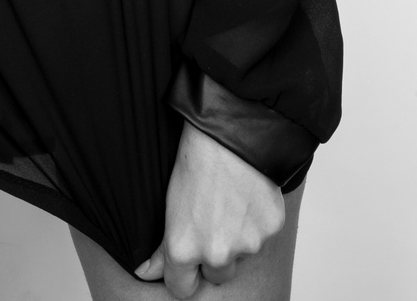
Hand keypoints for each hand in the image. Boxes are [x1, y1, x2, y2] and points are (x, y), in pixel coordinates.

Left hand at [133, 122, 284, 295]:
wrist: (227, 131)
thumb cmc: (194, 161)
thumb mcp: (169, 204)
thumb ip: (162, 247)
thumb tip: (146, 273)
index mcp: (184, 249)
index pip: (182, 289)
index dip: (183, 275)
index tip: (186, 262)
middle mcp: (216, 254)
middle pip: (216, 276)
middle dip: (213, 256)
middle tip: (210, 221)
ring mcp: (247, 244)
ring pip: (242, 255)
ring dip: (237, 238)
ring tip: (229, 201)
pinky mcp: (270, 230)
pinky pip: (263, 236)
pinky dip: (256, 221)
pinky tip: (246, 195)